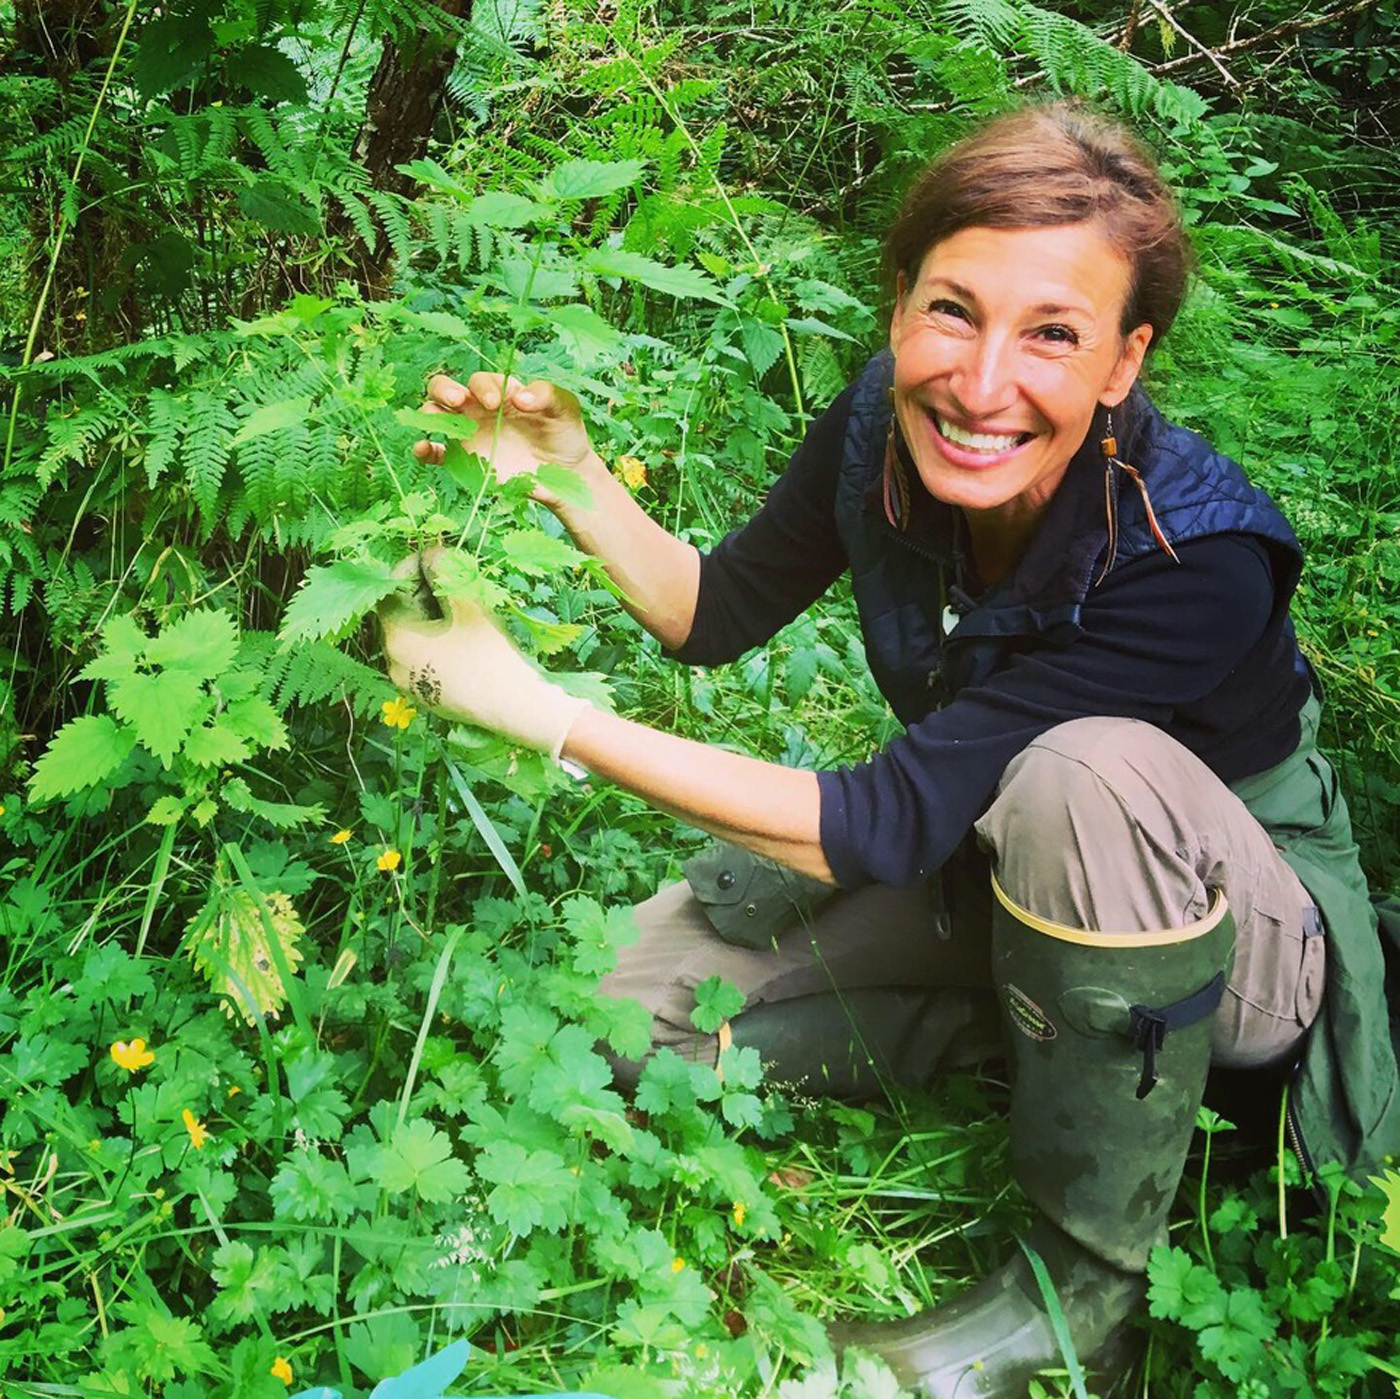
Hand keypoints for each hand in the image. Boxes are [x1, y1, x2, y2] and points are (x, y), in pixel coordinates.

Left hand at [378, 549, 590, 760]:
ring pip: (412, 639)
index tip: (434, 557)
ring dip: (430, 617)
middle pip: (399, 616)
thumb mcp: (468, 604)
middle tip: (450, 579)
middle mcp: (393, 664)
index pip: (389, 592)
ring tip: (458, 606)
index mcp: (397, 639)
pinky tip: (461, 637)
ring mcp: (409, 685)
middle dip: (421, 593)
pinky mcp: (427, 698)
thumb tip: (429, 553)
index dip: (409, 569)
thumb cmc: (488, 654)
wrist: (514, 708)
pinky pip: (423, 660)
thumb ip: (443, 572)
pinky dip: (435, 641)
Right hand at [413, 373, 597, 506]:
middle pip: (445, 388)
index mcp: (499, 392)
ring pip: (435, 415)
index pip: (480, 381)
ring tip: (436, 422)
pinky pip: (437, 452)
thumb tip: (520, 398)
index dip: (484, 387)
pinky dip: (424, 449)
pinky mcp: (464, 461)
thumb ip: (546, 395)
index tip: (497, 403)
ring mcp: (468, 434)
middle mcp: (477, 409)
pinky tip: (422, 449)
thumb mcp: (565, 409)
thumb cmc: (564, 433)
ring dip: (430, 414)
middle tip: (460, 401)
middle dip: (445, 389)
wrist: (566, 473)